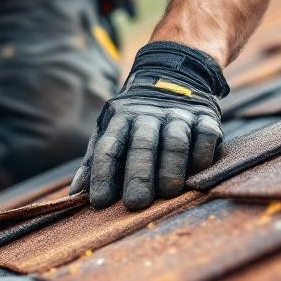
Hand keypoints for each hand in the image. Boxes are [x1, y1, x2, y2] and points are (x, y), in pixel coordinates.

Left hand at [70, 41, 228, 209]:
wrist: (174, 78)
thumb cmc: (135, 121)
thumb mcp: (111, 132)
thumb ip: (94, 162)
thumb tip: (74, 195)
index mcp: (120, 119)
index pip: (108, 147)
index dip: (102, 174)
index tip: (99, 202)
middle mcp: (148, 115)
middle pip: (142, 145)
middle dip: (138, 175)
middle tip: (136, 203)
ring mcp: (178, 115)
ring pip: (174, 141)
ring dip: (171, 168)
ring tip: (167, 193)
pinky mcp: (205, 117)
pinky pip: (205, 136)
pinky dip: (201, 155)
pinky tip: (196, 173)